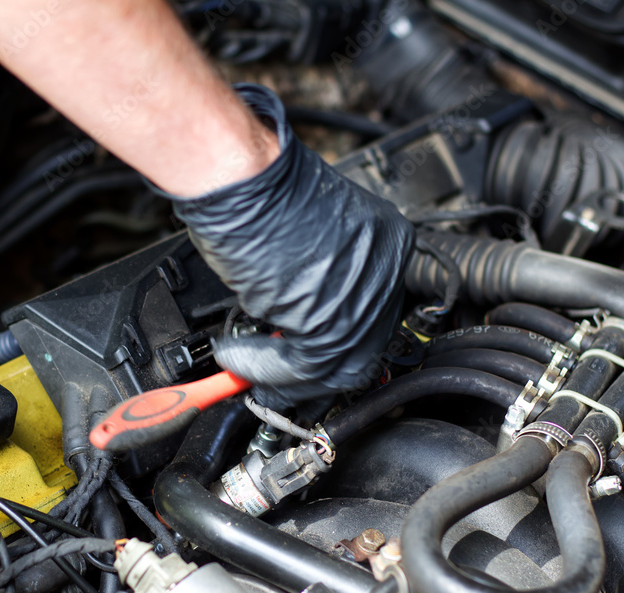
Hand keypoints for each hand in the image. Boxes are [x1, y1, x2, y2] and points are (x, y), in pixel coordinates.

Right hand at [162, 84, 414, 409]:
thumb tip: (293, 326)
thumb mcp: (308, 235)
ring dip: (278, 374)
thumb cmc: (260, 190)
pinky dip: (263, 367)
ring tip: (240, 363)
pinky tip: (236, 355)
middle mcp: (385, 269)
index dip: (334, 344)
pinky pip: (302, 365)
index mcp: (388, 241)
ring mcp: (362, 296)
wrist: (240, 177)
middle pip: (360, 348)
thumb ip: (316, 281)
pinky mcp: (332, 319)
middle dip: (312, 375)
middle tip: (277, 384)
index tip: (304, 360)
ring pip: (331, 365)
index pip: (372, 315)